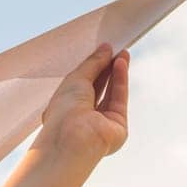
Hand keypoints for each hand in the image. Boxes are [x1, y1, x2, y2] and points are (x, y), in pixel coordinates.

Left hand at [32, 43, 129, 160]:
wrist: (73, 138)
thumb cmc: (64, 111)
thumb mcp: (76, 78)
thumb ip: (93, 63)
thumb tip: (105, 49)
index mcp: (66, 108)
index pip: (81, 85)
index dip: (92, 67)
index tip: (102, 51)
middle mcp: (83, 117)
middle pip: (98, 88)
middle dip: (107, 68)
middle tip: (115, 50)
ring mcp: (101, 123)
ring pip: (111, 93)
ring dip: (117, 72)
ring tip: (122, 53)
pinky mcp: (117, 126)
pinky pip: (120, 99)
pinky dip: (121, 81)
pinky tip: (121, 64)